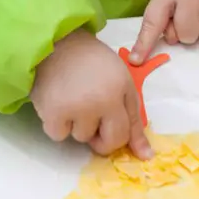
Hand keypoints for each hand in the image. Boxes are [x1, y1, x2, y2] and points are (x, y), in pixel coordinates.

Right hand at [31, 28, 152, 158]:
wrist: (55, 42)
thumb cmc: (92, 62)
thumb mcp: (121, 83)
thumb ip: (132, 120)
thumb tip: (145, 156)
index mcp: (120, 90)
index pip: (126, 133)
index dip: (117, 133)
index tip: (109, 129)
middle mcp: (100, 100)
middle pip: (107, 144)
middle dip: (100, 138)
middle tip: (90, 115)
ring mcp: (75, 106)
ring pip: (80, 137)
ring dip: (75, 124)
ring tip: (71, 98)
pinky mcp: (52, 110)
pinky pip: (57, 134)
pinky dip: (56, 123)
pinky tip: (57, 102)